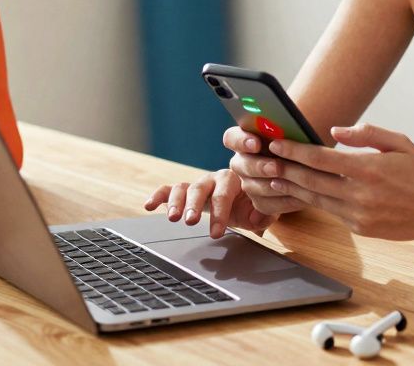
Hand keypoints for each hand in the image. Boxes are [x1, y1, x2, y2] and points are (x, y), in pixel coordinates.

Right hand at [144, 169, 277, 238]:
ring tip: (172, 218)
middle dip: (194, 205)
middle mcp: (213, 179)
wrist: (248, 196)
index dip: (219, 214)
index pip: (224, 195)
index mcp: (234, 180)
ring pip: (183, 188)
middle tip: (190, 221)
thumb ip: (265, 213)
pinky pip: (169, 189)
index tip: (216, 234)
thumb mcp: (264, 208)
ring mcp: (198, 184)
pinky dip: (158, 196)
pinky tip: (148, 205)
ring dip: (176, 202)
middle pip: (200, 188)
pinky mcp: (186, 191)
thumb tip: (258, 220)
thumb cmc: (254, 203)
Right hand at [223, 125, 306, 216]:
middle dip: (259, 166)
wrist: (318, 168)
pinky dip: (282, 201)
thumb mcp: (297, 134)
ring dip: (271, 186)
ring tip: (291, 182)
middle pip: (239, 165)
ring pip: (250, 186)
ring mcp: (249, 182)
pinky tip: (300, 196)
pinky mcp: (260, 201)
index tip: (256, 143)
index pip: (232, 138)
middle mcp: (244, 161)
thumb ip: (286, 129)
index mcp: (247, 139)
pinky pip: (264, 204)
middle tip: (275, 167)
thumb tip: (282, 127)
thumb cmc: (305, 144)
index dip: (241, 141)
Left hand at [262, 122, 413, 240]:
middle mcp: (360, 194)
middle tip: (264, 160)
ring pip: (316, 199)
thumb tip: (333, 131)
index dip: (295, 151)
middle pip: (311, 181)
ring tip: (274, 176)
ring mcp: (359, 215)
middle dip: (285, 169)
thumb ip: (366, 133)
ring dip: (293, 188)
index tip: (277, 144)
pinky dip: (315, 201)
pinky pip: (332, 212)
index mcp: (368, 169)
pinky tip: (302, 192)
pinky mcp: (361, 229)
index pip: (320, 159)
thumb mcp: (398, 142)